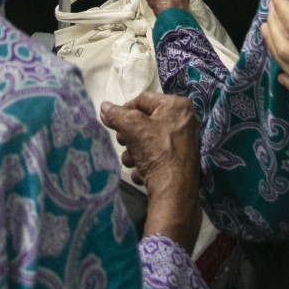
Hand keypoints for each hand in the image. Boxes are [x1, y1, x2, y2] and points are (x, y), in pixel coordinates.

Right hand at [99, 92, 202, 250]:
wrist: (174, 189)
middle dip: (130, 135)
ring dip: (135, 152)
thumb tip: (104, 107)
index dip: (124, 110)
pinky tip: (141, 173)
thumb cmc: (156, 151)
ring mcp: (184, 143)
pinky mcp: (181, 162)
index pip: (143, 99)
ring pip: (149, 142)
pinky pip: (157, 157)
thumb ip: (116, 115)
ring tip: (132, 161)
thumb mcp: (132, 127)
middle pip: (146, 122)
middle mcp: (185, 121)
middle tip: (123, 143)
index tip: (113, 123)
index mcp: (177, 105)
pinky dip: (147, 164)